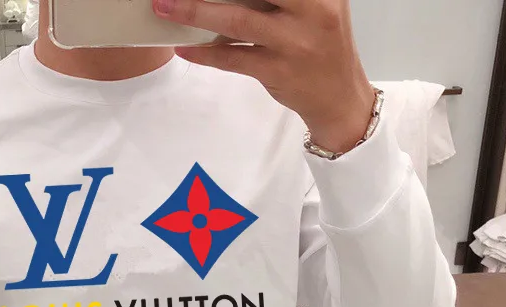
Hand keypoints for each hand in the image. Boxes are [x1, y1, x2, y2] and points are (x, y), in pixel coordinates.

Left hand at [152, 0, 375, 153]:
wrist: (339, 98)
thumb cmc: (321, 46)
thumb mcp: (315, 8)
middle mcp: (311, 10)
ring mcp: (293, 43)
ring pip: (237, 21)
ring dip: (196, 13)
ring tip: (166, 8)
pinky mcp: (277, 71)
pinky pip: (233, 59)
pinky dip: (206, 53)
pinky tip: (185, 47)